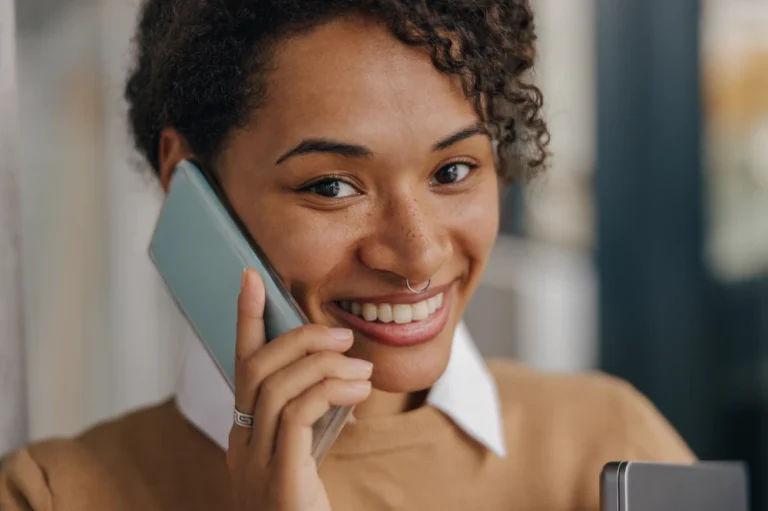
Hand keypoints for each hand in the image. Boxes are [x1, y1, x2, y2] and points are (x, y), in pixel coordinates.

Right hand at [227, 269, 371, 510]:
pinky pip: (296, 414)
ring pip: (276, 387)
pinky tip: (357, 390)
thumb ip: (314, 422)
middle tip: (340, 333)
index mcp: (245, 438)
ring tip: (360, 366)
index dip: (244, 320)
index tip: (250, 277)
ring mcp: (256, 465)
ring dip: (322, 364)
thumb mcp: (310, 460)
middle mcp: (242, 447)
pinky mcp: (280, 479)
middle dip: (297, 338)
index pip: (241, 367)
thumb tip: (347, 377)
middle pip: (256, 369)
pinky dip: (328, 390)